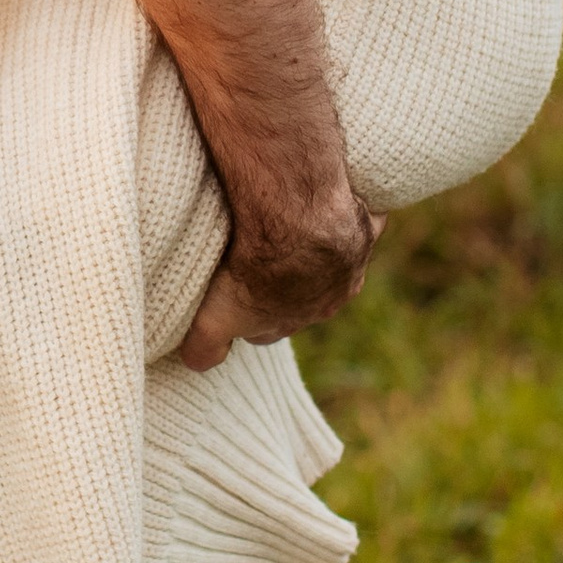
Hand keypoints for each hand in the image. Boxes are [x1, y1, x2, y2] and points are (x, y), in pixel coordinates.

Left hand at [175, 193, 380, 370]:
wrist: (297, 217)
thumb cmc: (258, 267)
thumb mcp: (216, 317)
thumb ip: (206, 344)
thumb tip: (195, 363)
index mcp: (304, 316)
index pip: (272, 326)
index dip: (249, 312)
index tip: (231, 293)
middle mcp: (336, 294)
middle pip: (304, 294)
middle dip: (282, 282)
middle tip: (252, 258)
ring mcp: (356, 258)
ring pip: (333, 258)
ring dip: (311, 245)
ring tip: (279, 225)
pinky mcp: (366, 224)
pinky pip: (362, 220)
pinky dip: (347, 213)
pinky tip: (325, 198)